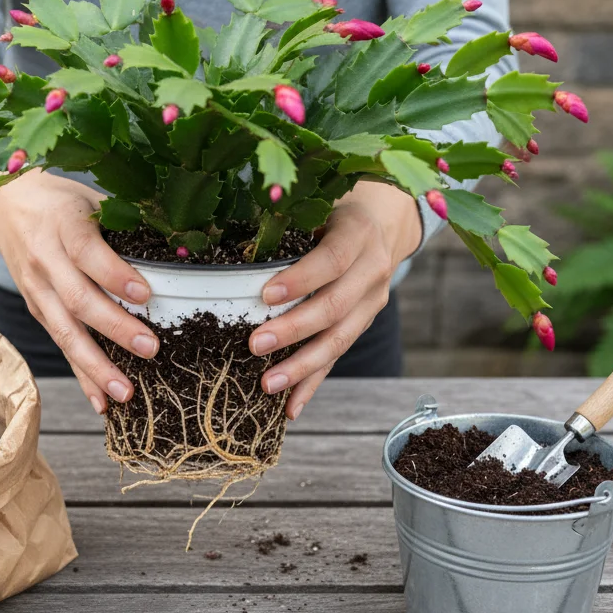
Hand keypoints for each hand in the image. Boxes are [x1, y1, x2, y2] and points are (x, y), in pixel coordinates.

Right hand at [0, 169, 157, 414]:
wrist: (5, 205)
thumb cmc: (62, 202)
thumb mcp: (92, 199)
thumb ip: (127, 223)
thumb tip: (181, 253)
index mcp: (64, 226)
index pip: (88, 253)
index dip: (115, 275)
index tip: (145, 294)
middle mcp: (45, 261)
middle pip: (78, 300)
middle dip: (115, 328)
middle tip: (151, 349)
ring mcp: (37, 291)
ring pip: (66, 333)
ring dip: (96, 367)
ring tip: (126, 392)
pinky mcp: (37, 311)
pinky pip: (62, 346)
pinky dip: (82, 377)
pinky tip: (102, 402)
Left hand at [248, 181, 422, 419]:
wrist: (383, 223)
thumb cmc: (332, 212)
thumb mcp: (317, 205)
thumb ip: (288, 222)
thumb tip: (228, 242)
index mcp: (358, 234)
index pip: (332, 259)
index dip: (301, 279)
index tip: (266, 296)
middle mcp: (373, 270)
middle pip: (334, 306)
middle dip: (294, 330)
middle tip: (254, 345)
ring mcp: (372, 303)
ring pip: (339, 340)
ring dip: (302, 367)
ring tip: (268, 385)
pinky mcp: (362, 324)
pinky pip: (337, 358)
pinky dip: (312, 384)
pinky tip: (290, 407)